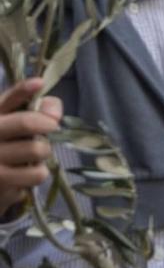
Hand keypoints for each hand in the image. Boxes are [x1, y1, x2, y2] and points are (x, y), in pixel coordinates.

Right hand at [0, 79, 58, 205]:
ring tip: (33, 155)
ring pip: (37, 149)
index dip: (24, 89)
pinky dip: (38, 173)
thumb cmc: (6, 149)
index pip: (7, 99)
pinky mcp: (1, 183)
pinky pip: (37, 173)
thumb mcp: (13, 123)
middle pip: (27, 122)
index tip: (39, 84)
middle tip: (51, 129)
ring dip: (44, 152)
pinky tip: (25, 173)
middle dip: (48, 126)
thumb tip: (54, 110)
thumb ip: (34, 109)